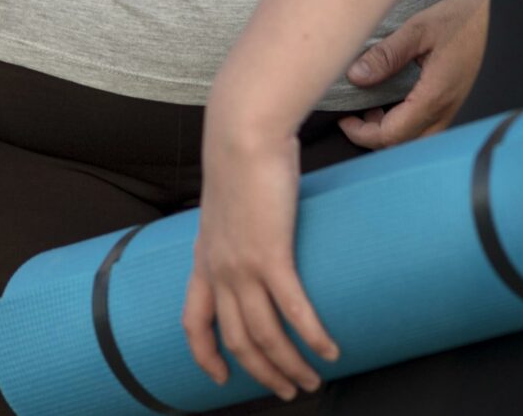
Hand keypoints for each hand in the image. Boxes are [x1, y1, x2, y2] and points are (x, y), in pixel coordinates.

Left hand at [184, 118, 337, 400]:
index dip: (205, 355)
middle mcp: (219, 270)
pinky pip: (293, 310)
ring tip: (312, 381)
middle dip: (263, 373)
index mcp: (204, 258)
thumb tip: (256, 229)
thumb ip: (235, 224)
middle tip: (289, 390)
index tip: (220, 378)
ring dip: (290, 365)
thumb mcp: (226, 201)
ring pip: (264, 335)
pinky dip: (312, 337)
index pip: (193, 322)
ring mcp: (243, 266)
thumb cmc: (242, 156)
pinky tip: (329, 350)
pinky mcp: (271, 255)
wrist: (243, 131)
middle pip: (237, 340)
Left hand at [336, 0, 487, 149]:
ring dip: (393, 130)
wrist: (499, 15)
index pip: (391, 136)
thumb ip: (386, 55)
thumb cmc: (463, 19)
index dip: (362, 134)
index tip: (343, 120)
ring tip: (374, 107)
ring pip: (418, 139)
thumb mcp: (419, 30)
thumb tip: (355, 76)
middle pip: (404, 145)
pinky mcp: (460, 104)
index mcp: (435, 98)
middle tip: (355, 114)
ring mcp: (456, 111)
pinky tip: (398, 102)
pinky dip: (408, 124)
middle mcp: (447, 112)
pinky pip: (430, 127)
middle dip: (375, 136)